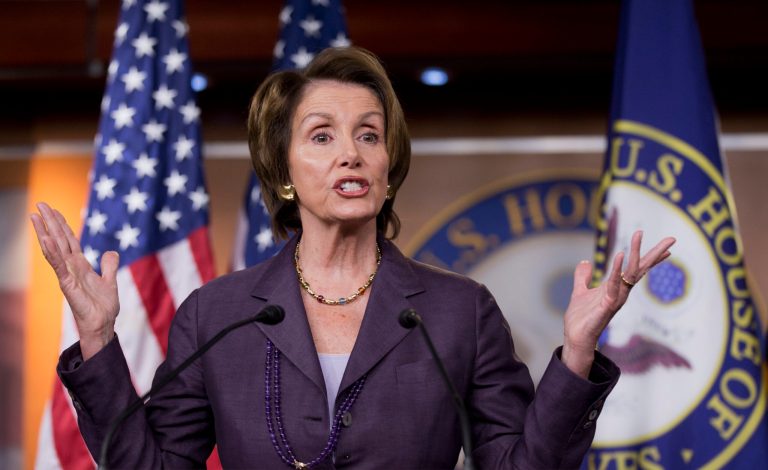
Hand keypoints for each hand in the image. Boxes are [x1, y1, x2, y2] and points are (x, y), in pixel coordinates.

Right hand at [30, 202, 119, 359]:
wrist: (103, 325)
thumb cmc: (104, 307)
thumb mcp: (110, 281)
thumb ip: (109, 266)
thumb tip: (111, 251)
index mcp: (81, 265)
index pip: (69, 240)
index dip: (62, 225)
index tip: (53, 210)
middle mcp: (71, 267)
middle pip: (59, 240)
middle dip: (50, 222)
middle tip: (39, 204)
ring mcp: (67, 275)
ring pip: (54, 249)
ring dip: (45, 232)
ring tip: (36, 216)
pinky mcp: (67, 284)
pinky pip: (59, 265)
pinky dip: (52, 252)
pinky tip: (45, 239)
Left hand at [561, 230, 675, 377]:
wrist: (576, 338)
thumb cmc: (581, 318)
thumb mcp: (579, 291)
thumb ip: (583, 277)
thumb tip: (585, 262)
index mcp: (616, 287)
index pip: (636, 270)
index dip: (650, 258)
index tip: (668, 248)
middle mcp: (621, 292)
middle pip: (641, 269)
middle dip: (655, 253)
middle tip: (671, 239)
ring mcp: (616, 298)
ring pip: (630, 274)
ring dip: (635, 254)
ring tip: (639, 235)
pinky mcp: (607, 306)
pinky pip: (614, 285)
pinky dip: (617, 271)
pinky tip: (620, 256)